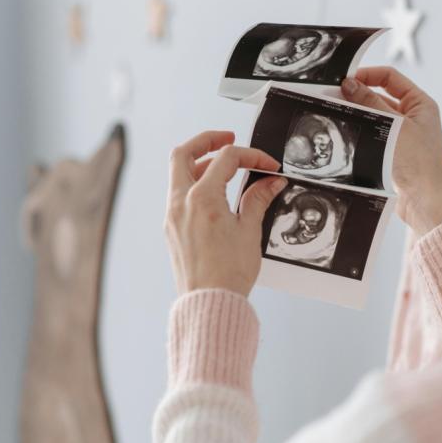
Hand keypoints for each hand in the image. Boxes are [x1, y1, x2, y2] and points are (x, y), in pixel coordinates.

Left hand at [165, 131, 286, 295]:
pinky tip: (214, 194)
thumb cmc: (228, 274)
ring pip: (177, 173)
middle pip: (184, 153)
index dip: (252, 156)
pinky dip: (194, 184)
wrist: (209, 303)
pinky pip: (178, 194)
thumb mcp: (249, 231)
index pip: (226, 159)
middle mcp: (181, 203)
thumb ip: (258, 199)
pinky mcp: (171, 229)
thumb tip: (270, 182)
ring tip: (223, 167)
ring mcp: (172, 216)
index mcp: (202, 199)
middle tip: (228, 138)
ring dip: (199, 163)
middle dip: (206, 141)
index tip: (268, 166)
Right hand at [341, 67, 441, 235]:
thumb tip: (350, 84)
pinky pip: (373, 136)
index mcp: (421, 104)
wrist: (427, 202)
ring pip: (374, 117)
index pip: (390, 77)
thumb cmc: (419, 163)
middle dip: (357, 95)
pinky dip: (360, 132)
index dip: (367, 75)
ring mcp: (403, 136)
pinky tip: (345, 132)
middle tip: (333, 96)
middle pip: (380, 96)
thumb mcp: (393, 127)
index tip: (345, 79)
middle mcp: (413, 117)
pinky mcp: (394, 153)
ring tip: (335, 113)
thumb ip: (370, 104)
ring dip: (357, 114)